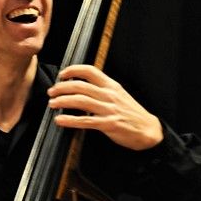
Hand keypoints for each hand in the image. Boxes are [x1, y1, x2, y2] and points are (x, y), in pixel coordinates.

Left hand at [47, 64, 162, 150]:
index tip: (62, 74)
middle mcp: (109, 95)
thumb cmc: (131, 113)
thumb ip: (102, 89)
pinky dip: (70, 120)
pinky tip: (60, 120)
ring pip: (80, 101)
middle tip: (52, 91)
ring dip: (62, 101)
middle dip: (62, 87)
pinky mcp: (108, 124)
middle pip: (81, 86)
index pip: (90, 71)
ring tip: (52, 103)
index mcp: (111, 85)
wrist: (148, 130)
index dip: (73, 70)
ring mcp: (109, 109)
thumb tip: (81, 87)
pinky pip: (85, 120)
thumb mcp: (119, 95)